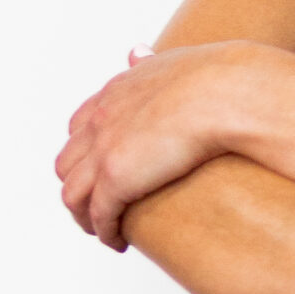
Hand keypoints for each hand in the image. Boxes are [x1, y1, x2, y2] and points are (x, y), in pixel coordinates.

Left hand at [57, 43, 234, 248]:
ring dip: (84, 216)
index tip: (102, 170)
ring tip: (103, 231)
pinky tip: (118, 242)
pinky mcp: (115, 179)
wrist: (225, 93)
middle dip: (79, 187)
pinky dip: (104, 232)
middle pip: (69, 163)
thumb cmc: (214, 79)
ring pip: (73, 194)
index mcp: (114, 93)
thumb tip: (136, 51)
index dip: (86, 153)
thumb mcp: (169, 61)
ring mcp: (103, 150)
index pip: (80, 127)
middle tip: (98, 207)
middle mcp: (100, 120)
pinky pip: (98, 215)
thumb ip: (149, 62)